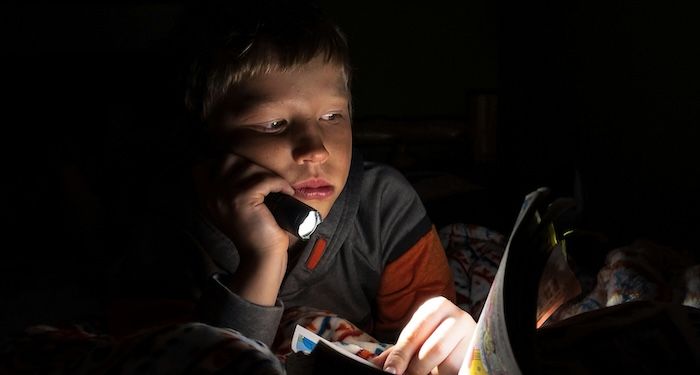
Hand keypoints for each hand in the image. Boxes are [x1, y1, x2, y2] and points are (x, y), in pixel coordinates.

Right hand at [193, 153, 294, 303]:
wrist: (261, 255)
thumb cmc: (253, 229)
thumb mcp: (232, 206)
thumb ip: (227, 186)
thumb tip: (239, 160)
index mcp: (205, 195)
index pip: (205, 163)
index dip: (229, 162)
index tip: (248, 173)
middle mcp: (210, 194)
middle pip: (230, 159)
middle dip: (252, 165)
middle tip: (266, 180)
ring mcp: (224, 195)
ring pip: (249, 168)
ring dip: (268, 175)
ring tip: (278, 187)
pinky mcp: (242, 199)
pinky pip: (265, 179)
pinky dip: (280, 183)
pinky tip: (286, 192)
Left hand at [371, 297, 475, 374]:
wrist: (464, 344)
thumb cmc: (433, 340)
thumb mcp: (415, 342)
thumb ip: (397, 352)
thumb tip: (374, 364)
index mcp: (437, 306)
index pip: (414, 333)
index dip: (401, 355)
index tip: (391, 371)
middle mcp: (457, 316)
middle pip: (433, 348)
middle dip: (416, 368)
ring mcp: (472, 333)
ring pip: (448, 362)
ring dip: (431, 372)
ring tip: (425, 373)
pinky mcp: (480, 350)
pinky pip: (459, 369)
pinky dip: (444, 373)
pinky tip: (439, 372)